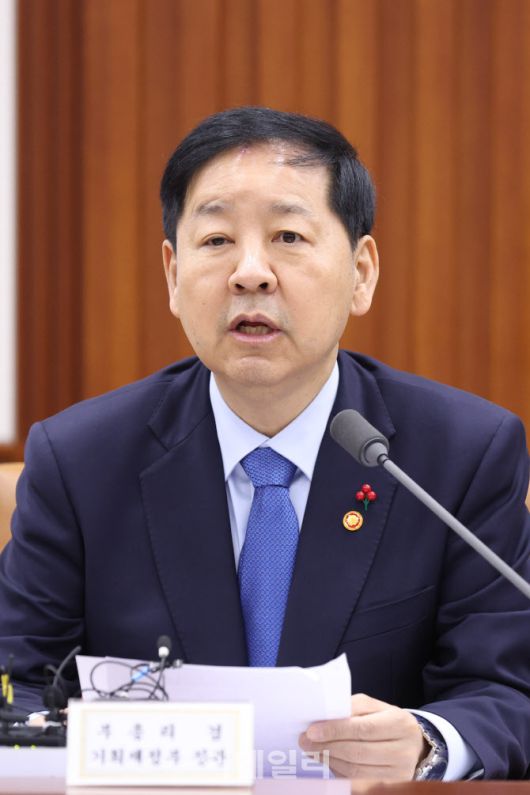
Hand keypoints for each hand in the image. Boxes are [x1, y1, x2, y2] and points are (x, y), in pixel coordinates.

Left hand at [299, 693, 428, 779]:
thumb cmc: (388, 722)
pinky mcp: (392, 786)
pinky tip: (327, 763)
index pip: (363, 728)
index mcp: (399, 723)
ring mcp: (399, 772)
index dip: (335, 730)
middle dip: (327, 746)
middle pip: (358, 751)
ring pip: (356, 770)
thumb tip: (325, 716)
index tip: (312, 730)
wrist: (414, 745)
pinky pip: (358, 782)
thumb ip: (353, 708)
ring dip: (329, 761)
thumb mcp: (376, 708)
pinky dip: (339, 773)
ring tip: (313, 752)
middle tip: (305, 742)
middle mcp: (403, 750)